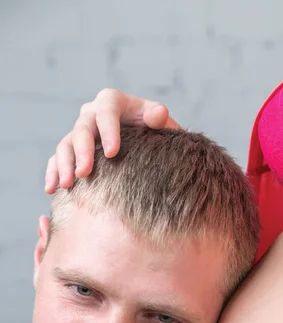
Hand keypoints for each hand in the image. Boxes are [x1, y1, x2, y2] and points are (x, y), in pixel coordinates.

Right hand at [45, 88, 179, 193]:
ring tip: (67, 185)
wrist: (148, 147)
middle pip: (82, 129)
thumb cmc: (156, 134)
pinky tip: (52, 190)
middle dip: (82, 152)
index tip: (112, 153)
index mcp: (112, 103)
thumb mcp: (161, 124)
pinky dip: (53, 173)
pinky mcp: (71, 150)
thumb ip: (158, 118)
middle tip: (84, 173)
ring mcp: (79, 132)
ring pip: (65, 145)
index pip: (107, 110)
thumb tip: (158, 115)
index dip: (108, 130)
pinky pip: (57, 159)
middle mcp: (91, 114)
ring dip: (64, 165)